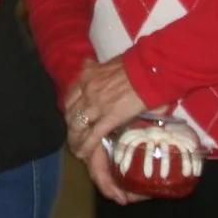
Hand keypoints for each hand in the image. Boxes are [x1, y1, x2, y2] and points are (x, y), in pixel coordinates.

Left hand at [62, 60, 151, 205]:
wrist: (149, 70)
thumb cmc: (134, 65)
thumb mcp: (108, 63)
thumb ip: (96, 67)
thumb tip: (89, 63)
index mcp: (87, 77)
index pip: (70, 96)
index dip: (69, 109)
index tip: (71, 116)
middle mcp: (87, 91)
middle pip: (70, 113)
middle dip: (70, 126)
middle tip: (73, 134)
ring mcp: (97, 105)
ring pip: (78, 126)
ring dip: (75, 139)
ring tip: (76, 148)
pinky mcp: (110, 117)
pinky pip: (93, 135)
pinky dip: (86, 146)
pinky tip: (82, 154)